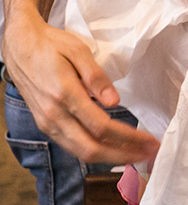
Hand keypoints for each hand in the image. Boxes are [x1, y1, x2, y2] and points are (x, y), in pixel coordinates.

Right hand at [0, 21, 158, 163]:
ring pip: (80, 153)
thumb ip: (97, 76)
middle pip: (91, 149)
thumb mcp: (78, 50)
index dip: (128, 138)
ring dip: (111, 158)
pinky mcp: (45, 125)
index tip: (149, 141)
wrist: (19, 47)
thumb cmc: (51, 45)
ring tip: (137, 155)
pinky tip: (113, 150)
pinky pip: (71, 146)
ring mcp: (47, 123)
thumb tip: (114, 101)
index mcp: (64, 95)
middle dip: (123, 155)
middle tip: (150, 154)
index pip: (101, 127)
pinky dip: (95, 153)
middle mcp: (53, 115)